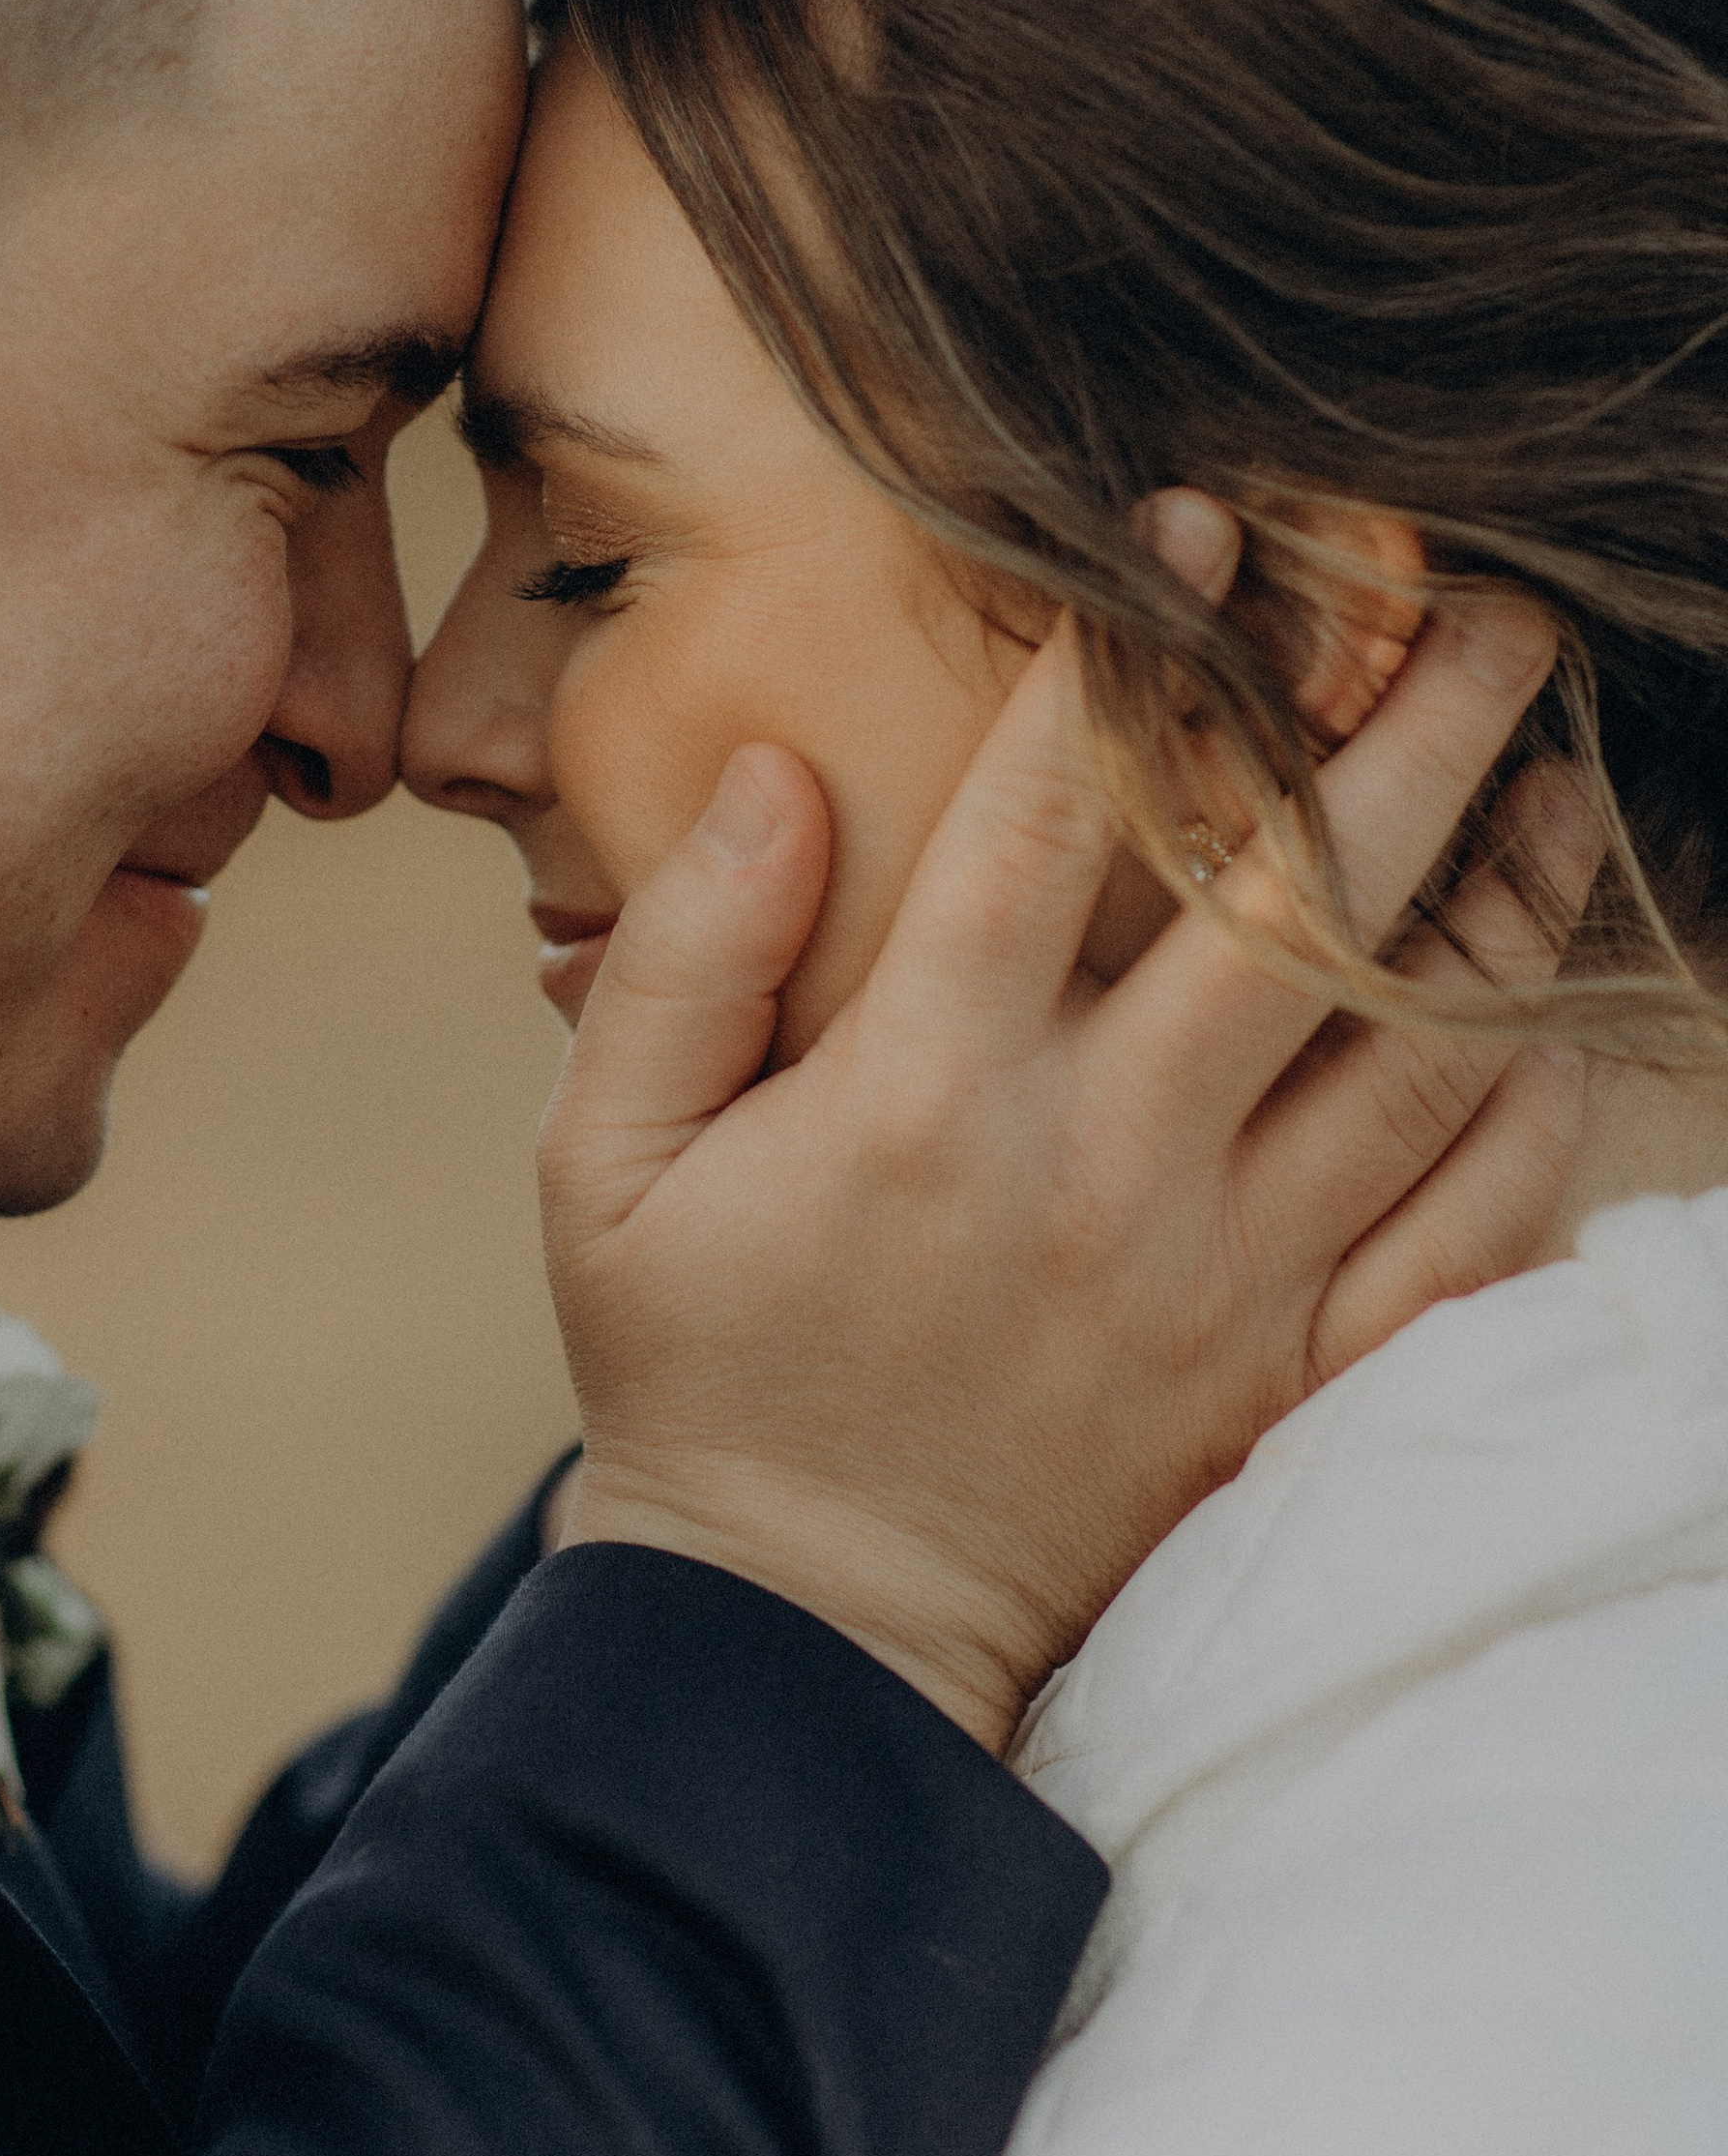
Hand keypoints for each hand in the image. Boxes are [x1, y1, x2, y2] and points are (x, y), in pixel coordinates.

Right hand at [540, 551, 1594, 1754]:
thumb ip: (680, 952)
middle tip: (1482, 603)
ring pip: (1414, 1051)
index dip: (1128, 644)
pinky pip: (1465, 1232)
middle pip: (1294, 904)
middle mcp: (1098, 1168)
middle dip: (1402, 730)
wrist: (804, 1640)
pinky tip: (1553, 1013)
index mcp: (923, 1090)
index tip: (1194, 515)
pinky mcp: (1291, 1379)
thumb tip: (781, 771)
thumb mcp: (602, 1158)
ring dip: (1498, 892)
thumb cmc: (695, 1366)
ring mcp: (1220, 1280)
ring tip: (1551, 761)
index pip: (1053, 817)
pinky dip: (1531, 1116)